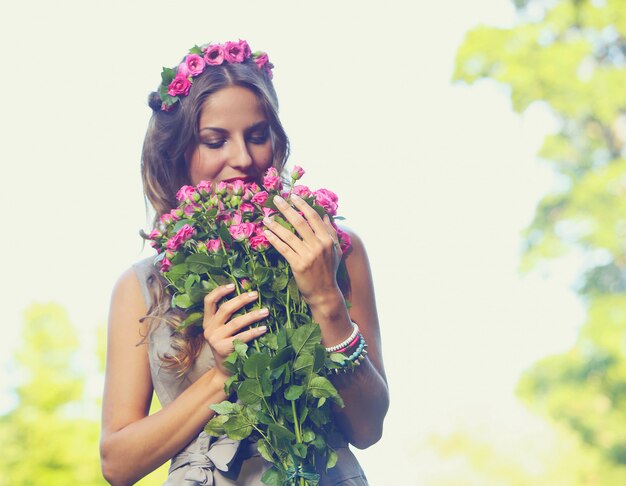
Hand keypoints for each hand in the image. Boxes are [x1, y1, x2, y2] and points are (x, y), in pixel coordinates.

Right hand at [202, 284, 268, 377]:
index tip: (233, 285)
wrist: (224, 372)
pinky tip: (264, 328)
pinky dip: (254, 332)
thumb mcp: (222, 331)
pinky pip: (242, 337)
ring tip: (266, 311)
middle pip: (225, 309)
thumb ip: (229, 317)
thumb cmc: (227, 347)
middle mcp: (209, 329)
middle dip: (242, 299)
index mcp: (207, 322)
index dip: (219, 291)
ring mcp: (216, 340)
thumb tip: (248, 295)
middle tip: (255, 294)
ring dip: (252, 315)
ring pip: (235, 322)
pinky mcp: (224, 349)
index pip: (209, 301)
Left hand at [263, 193, 342, 307]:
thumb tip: (326, 216)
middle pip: (299, 222)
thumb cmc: (329, 271)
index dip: (302, 205)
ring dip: (276, 225)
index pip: (313, 217)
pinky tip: (266, 234)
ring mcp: (308, 255)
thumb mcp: (335, 250)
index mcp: (327, 239)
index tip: (293, 196)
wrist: (324, 293)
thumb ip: (331, 232)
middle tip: (276, 199)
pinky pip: (284, 249)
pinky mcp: (298, 265)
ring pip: (289, 235)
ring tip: (266, 217)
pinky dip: (274, 240)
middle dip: (286, 209)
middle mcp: (319, 245)